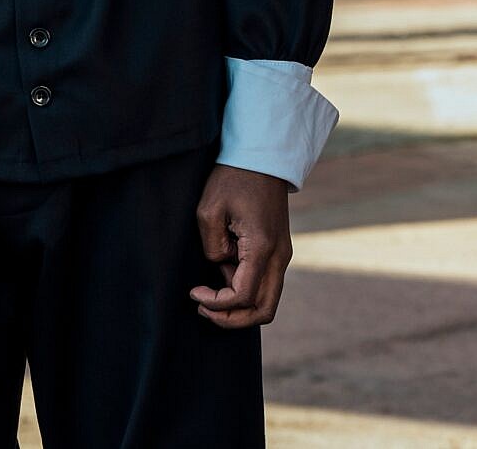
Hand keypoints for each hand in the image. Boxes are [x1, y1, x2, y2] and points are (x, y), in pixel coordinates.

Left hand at [189, 164, 293, 329]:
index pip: (242, 296)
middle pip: (264, 311)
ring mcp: (282, 254)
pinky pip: (266, 284)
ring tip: (212, 292)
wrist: (263, 157)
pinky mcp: (279, 250)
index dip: (216, 303)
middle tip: (205, 309)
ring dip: (240, 306)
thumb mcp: (210, 210)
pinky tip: (225, 274)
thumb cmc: (234, 178)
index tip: (194, 292)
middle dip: (233, 319)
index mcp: (262, 247)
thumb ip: (213, 247)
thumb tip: (220, 266)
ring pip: (267, 301)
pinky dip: (246, 291)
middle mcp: (279, 256)